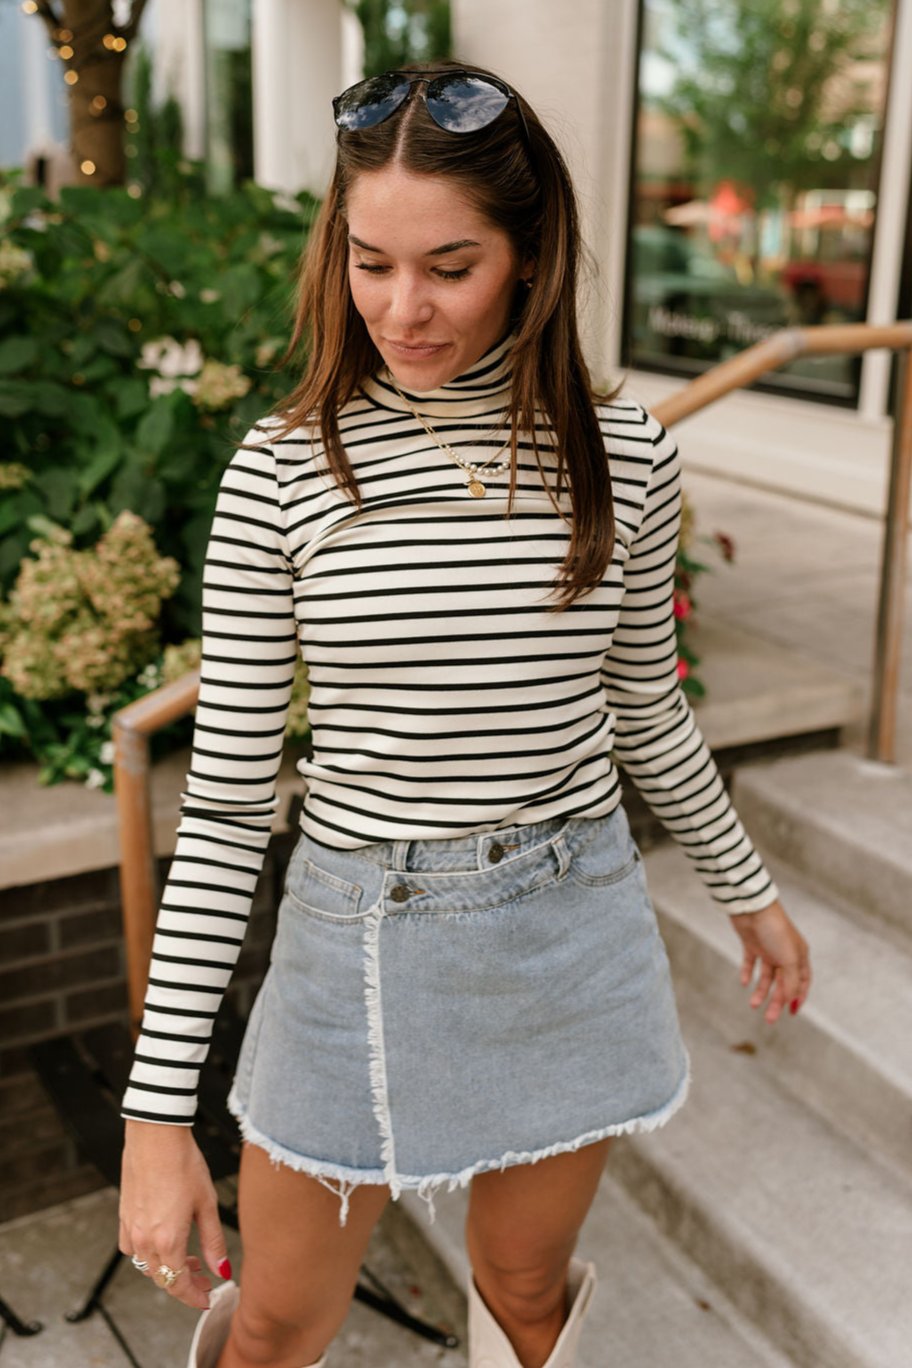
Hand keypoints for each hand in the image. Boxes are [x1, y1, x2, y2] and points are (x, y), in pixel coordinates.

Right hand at [119, 1119, 230, 1310]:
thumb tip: (222, 1270)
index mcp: (168, 1240)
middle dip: (184, 1283)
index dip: (194, 1297)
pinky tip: (162, 1240)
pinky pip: (131, 1247)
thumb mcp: (207, 1204)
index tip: (207, 1299)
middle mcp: (145, 1239)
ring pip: (147, 1265)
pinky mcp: (124, 1216)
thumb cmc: (184, 1164)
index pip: (179, 1284)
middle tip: (205, 1278)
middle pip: (162, 1278)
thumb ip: (214, 1242)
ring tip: (189, 1257)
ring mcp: (131, 1228)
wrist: (156, 1136)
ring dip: (167, 1268)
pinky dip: (147, 1253)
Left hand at [728, 898, 810, 1024]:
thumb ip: (791, 982)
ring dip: (761, 991)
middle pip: (783, 983)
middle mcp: (784, 953)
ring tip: (753, 1004)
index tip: (791, 1013)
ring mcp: (768, 949)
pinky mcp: (752, 944)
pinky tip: (744, 983)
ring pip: (767, 976)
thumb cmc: (775, 931)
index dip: (798, 997)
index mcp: (799, 956)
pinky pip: (751, 962)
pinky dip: (748, 973)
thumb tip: (791, 1001)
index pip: (802, 981)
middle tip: (769, 1019)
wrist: (752, 908)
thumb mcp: (788, 959)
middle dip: (777, 1001)